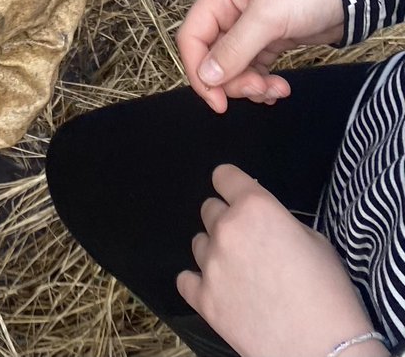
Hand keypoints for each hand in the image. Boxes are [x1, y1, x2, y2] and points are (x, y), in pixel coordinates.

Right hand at [176, 0, 344, 112]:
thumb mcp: (268, 18)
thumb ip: (234, 49)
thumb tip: (206, 78)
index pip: (192, 38)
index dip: (199, 71)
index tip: (218, 101)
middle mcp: (228, 12)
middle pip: (212, 57)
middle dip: (233, 80)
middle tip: (259, 91)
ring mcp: (248, 28)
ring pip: (233, 66)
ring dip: (251, 84)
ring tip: (278, 90)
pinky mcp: (269, 40)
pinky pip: (253, 68)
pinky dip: (262, 83)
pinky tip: (278, 90)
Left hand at [176, 165, 382, 356]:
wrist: (325, 352)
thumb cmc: (330, 296)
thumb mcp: (316, 242)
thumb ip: (280, 222)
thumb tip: (263, 222)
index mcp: (255, 208)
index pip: (224, 176)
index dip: (231, 184)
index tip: (236, 194)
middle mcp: (227, 229)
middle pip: (210, 209)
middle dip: (227, 220)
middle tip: (249, 244)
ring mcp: (211, 265)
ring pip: (199, 243)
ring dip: (215, 251)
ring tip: (240, 273)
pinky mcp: (203, 299)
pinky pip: (185, 279)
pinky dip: (199, 283)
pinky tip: (219, 290)